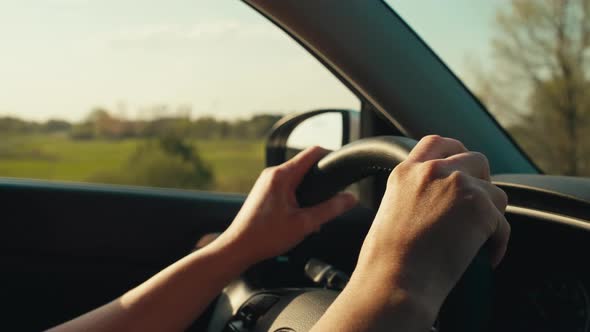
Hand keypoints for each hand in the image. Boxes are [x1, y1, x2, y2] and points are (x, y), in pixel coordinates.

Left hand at [218, 146, 357, 265]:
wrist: (238, 248)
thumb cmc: (265, 237)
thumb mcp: (305, 224)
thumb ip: (330, 209)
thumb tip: (351, 198)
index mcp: (282, 175)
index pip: (313, 153)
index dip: (330, 157)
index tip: (342, 169)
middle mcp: (272, 174)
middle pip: (306, 166)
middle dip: (320, 181)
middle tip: (331, 199)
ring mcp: (267, 182)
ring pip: (297, 178)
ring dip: (309, 193)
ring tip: (313, 215)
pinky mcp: (265, 193)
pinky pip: (288, 187)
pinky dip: (298, 199)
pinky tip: (300, 219)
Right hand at [353, 135, 509, 319]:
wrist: (395, 279)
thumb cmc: (386, 260)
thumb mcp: (389, 212)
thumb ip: (413, 195)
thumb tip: (438, 203)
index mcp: (406, 172)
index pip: (437, 143)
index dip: (455, 152)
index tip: (462, 168)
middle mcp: (432, 171)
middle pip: (475, 160)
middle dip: (481, 182)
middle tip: (475, 210)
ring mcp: (458, 185)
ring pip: (495, 192)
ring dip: (491, 215)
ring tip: (477, 240)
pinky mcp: (480, 207)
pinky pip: (503, 225)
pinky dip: (497, 243)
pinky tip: (485, 259)